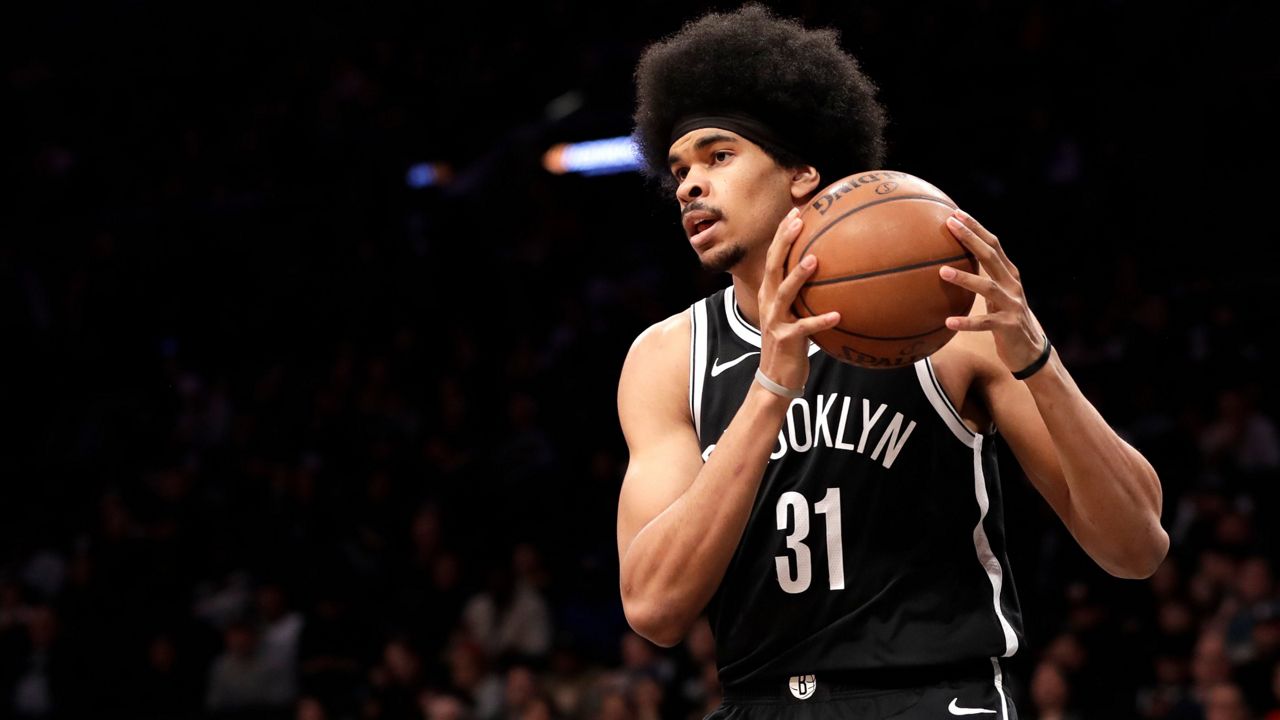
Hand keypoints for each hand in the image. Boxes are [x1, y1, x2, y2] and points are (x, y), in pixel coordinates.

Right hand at [757, 207, 841, 389]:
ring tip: (815, 260)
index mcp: (771, 294)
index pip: (773, 257)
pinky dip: (821, 321)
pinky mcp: (786, 340)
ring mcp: (775, 321)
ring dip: (798, 275)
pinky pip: (805, 328)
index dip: (782, 234)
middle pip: (773, 266)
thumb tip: (832, 273)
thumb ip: (806, 294)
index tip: (795, 211)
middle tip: (799, 221)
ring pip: (784, 293)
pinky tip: (838, 315)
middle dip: (784, 242)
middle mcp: (769, 303)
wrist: (775, 377)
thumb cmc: (791, 342)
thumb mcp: (794, 313)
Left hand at [939, 209, 1046, 372]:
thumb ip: (982, 278)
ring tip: (942, 271)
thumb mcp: (996, 295)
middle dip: (971, 238)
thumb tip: (949, 265)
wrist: (1031, 351)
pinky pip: (984, 324)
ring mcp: (1012, 305)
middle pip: (991, 256)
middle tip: (950, 225)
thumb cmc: (1005, 319)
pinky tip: (948, 321)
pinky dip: (967, 322)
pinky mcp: (1008, 327)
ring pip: (988, 288)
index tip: (956, 214)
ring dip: (965, 278)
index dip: (976, 228)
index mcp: (1009, 275)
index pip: (993, 245)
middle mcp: (1012, 285)